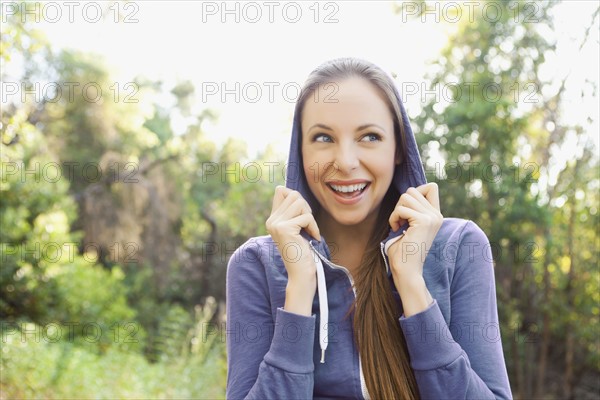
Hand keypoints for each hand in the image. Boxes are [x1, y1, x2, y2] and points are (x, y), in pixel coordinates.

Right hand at [265, 186, 320, 307]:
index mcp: (272, 220)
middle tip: (307, 225)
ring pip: (299, 202)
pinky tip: (313, 238)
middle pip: (293, 194)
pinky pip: (306, 217)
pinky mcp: (285, 229)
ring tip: (308, 231)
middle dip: (305, 207)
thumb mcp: (296, 229)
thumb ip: (292, 212)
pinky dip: (314, 227)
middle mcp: (271, 221)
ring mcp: (276, 224)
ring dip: (309, 216)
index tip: (303, 216)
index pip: (281, 190)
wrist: (301, 274)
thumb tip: (292, 192)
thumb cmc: (302, 253)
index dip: (296, 198)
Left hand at [387, 183, 442, 281]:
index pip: (431, 187)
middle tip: (400, 221)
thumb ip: (412, 209)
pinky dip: (393, 218)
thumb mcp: (409, 225)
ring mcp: (432, 217)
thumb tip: (407, 193)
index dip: (415, 193)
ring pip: (406, 196)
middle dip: (401, 204)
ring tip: (398, 226)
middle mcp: (436, 215)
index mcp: (435, 215)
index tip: (406, 211)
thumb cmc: (402, 251)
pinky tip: (397, 230)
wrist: (407, 271)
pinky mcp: (423, 222)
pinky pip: (401, 209)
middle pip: (413, 190)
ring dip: (396, 210)